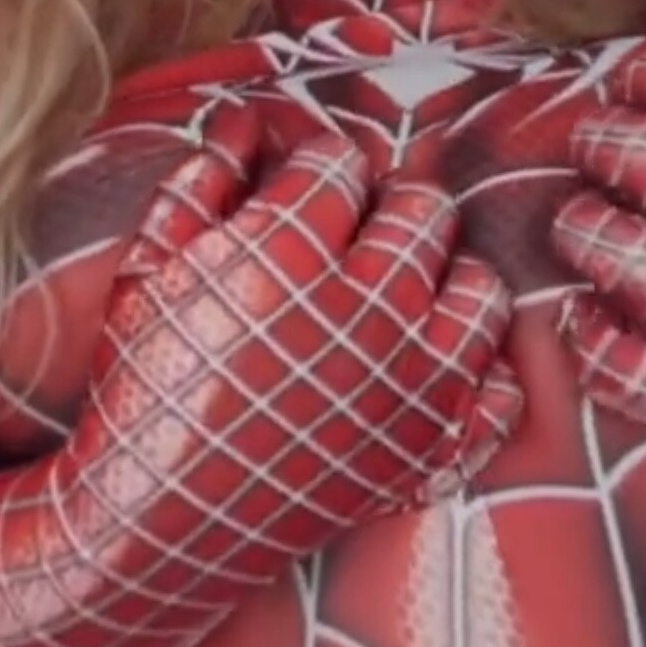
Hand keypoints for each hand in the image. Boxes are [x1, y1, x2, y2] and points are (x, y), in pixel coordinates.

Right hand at [84, 105, 521, 549]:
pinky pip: (501, 388)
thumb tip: (246, 121)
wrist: (157, 525)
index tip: (302, 191)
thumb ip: (200, 183)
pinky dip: (478, 374)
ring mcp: (412, 385)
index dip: (318, 167)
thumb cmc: (144, 390)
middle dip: (388, 206)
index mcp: (288, 254)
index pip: (342, 161)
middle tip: (354, 235)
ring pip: (481, 288)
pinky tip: (431, 367)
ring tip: (401, 296)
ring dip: (445, 280)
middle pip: (423, 207)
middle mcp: (368, 311)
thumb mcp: (147, 273)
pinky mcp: (433, 451)